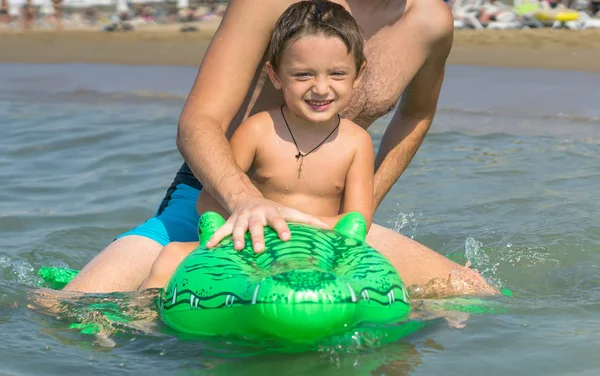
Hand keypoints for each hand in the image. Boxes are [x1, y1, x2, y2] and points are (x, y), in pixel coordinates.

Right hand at [206, 197, 328, 252]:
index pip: (280, 220)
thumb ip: (308, 220)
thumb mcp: (289, 212)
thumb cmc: (274, 211)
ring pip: (239, 228)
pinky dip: (215, 238)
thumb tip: (330, 229)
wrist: (246, 198)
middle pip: (257, 226)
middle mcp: (257, 215)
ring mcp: (242, 219)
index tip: (287, 238)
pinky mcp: (230, 223)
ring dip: (238, 238)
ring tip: (239, 248)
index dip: (283, 228)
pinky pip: (221, 231)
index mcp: (273, 213)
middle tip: (259, 249)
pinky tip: (209, 247)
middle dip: (258, 237)